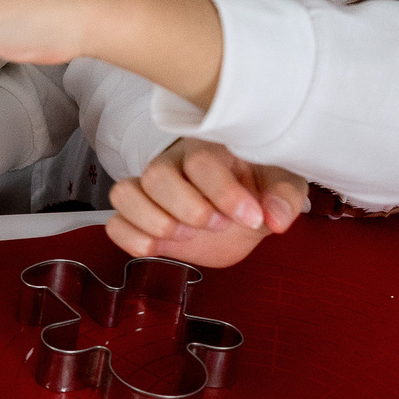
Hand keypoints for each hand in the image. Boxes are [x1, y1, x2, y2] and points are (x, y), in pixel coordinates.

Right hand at [107, 138, 305, 268]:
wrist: (241, 208)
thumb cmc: (258, 186)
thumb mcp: (281, 185)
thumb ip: (283, 198)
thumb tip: (276, 218)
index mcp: (208, 150)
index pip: (200, 162)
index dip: (223, 193)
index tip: (251, 218)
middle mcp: (171, 166)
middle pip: (156, 175)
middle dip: (188, 208)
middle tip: (218, 226)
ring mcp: (150, 193)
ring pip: (124, 193)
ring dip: (153, 221)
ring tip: (186, 237)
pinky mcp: (140, 220)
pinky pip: (115, 224)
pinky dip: (132, 239)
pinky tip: (161, 248)